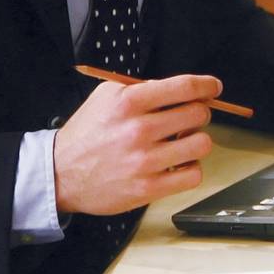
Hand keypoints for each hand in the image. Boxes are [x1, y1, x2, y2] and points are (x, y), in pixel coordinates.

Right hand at [54, 74, 218, 215]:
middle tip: (189, 118)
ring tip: (182, 142)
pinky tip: (178, 164)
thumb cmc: (87, 133)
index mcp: (130, 102)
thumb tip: (181, 88)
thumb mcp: (107, 96)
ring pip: (202, 143)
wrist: (60, 174)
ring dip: (196, 141)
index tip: (213, 88)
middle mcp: (139, 130)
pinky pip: (193, 175)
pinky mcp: (147, 188)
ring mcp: (144, 161)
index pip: (185, 87)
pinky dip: (191, 168)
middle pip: (199, 113)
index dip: (207, 85)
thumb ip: (142, 87)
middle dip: (199, 112)